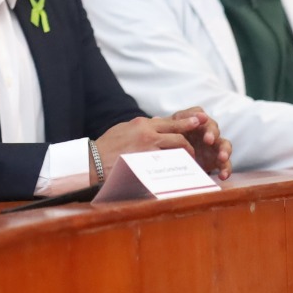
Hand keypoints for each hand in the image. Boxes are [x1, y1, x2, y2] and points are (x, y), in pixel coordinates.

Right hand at [94, 112, 229, 179]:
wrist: (92, 162)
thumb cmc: (105, 147)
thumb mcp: (123, 130)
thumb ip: (140, 129)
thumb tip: (152, 126)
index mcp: (142, 124)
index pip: (169, 122)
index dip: (186, 122)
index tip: (200, 120)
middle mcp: (147, 133)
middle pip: (177, 135)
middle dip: (190, 140)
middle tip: (200, 145)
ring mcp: (148, 148)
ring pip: (177, 148)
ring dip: (186, 155)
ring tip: (191, 162)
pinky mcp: (147, 163)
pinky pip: (168, 164)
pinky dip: (177, 166)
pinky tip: (182, 172)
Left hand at [166, 106, 231, 179]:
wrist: (175, 161)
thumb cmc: (169, 142)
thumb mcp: (165, 135)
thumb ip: (163, 127)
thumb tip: (155, 119)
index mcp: (192, 123)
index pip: (198, 114)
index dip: (200, 116)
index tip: (201, 118)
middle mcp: (206, 132)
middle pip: (213, 127)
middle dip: (212, 132)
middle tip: (208, 139)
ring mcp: (214, 146)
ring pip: (224, 144)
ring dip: (224, 150)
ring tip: (222, 157)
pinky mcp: (218, 160)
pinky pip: (226, 163)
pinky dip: (226, 169)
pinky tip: (223, 176)